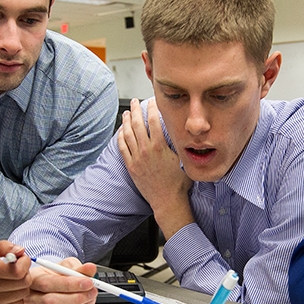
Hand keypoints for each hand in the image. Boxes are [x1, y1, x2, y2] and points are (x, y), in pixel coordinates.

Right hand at [0, 241, 32, 303]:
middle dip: (24, 273)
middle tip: (16, 269)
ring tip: (9, 280)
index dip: (24, 263)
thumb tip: (20, 251)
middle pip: (23, 282)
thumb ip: (2, 246)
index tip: (21, 260)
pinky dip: (16, 296)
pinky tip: (6, 290)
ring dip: (21, 285)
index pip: (17, 270)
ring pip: (23, 293)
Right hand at [24, 257, 97, 303]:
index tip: (88, 282)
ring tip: (90, 298)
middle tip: (92, 292)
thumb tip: (90, 268)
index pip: (48, 284)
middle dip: (76, 298)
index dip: (70, 284)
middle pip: (51, 303)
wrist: (52, 286)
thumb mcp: (67, 266)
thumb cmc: (57, 275)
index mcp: (33, 279)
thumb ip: (78, 268)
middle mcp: (30, 298)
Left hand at [117, 98, 193, 237]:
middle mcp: (146, 151)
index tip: (151, 101)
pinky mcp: (131, 167)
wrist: (168, 201)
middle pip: (138, 124)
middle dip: (135, 110)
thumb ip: (180, 144)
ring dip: (126, 121)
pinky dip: (121, 137)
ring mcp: (137, 158)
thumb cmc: (179, 183)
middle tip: (134, 102)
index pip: (153, 120)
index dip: (151, 108)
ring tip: (126, 113)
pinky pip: (122, 148)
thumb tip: (181, 131)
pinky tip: (121, 131)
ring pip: (128, 134)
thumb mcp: (183, 159)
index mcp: (160, 147)